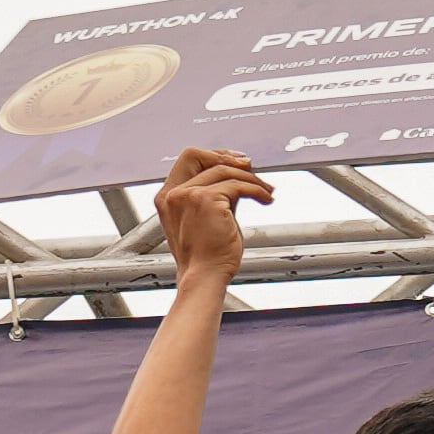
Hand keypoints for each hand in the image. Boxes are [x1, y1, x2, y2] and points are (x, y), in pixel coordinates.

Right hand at [153, 148, 272, 284]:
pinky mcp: (206, 200)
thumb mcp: (204, 219)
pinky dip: (256, 190)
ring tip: (265, 190)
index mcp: (168, 198)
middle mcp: (174, 194)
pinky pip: (238, 185)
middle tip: (253, 169)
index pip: (189, 160)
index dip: (213, 156)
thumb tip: (237, 176)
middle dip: (231, 159)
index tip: (235, 161)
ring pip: (224, 169)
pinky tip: (265, 198)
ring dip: (250, 178)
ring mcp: (188, 195)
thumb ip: (214, 195)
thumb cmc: (206, 257)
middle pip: (203, 157)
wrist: (204, 277)